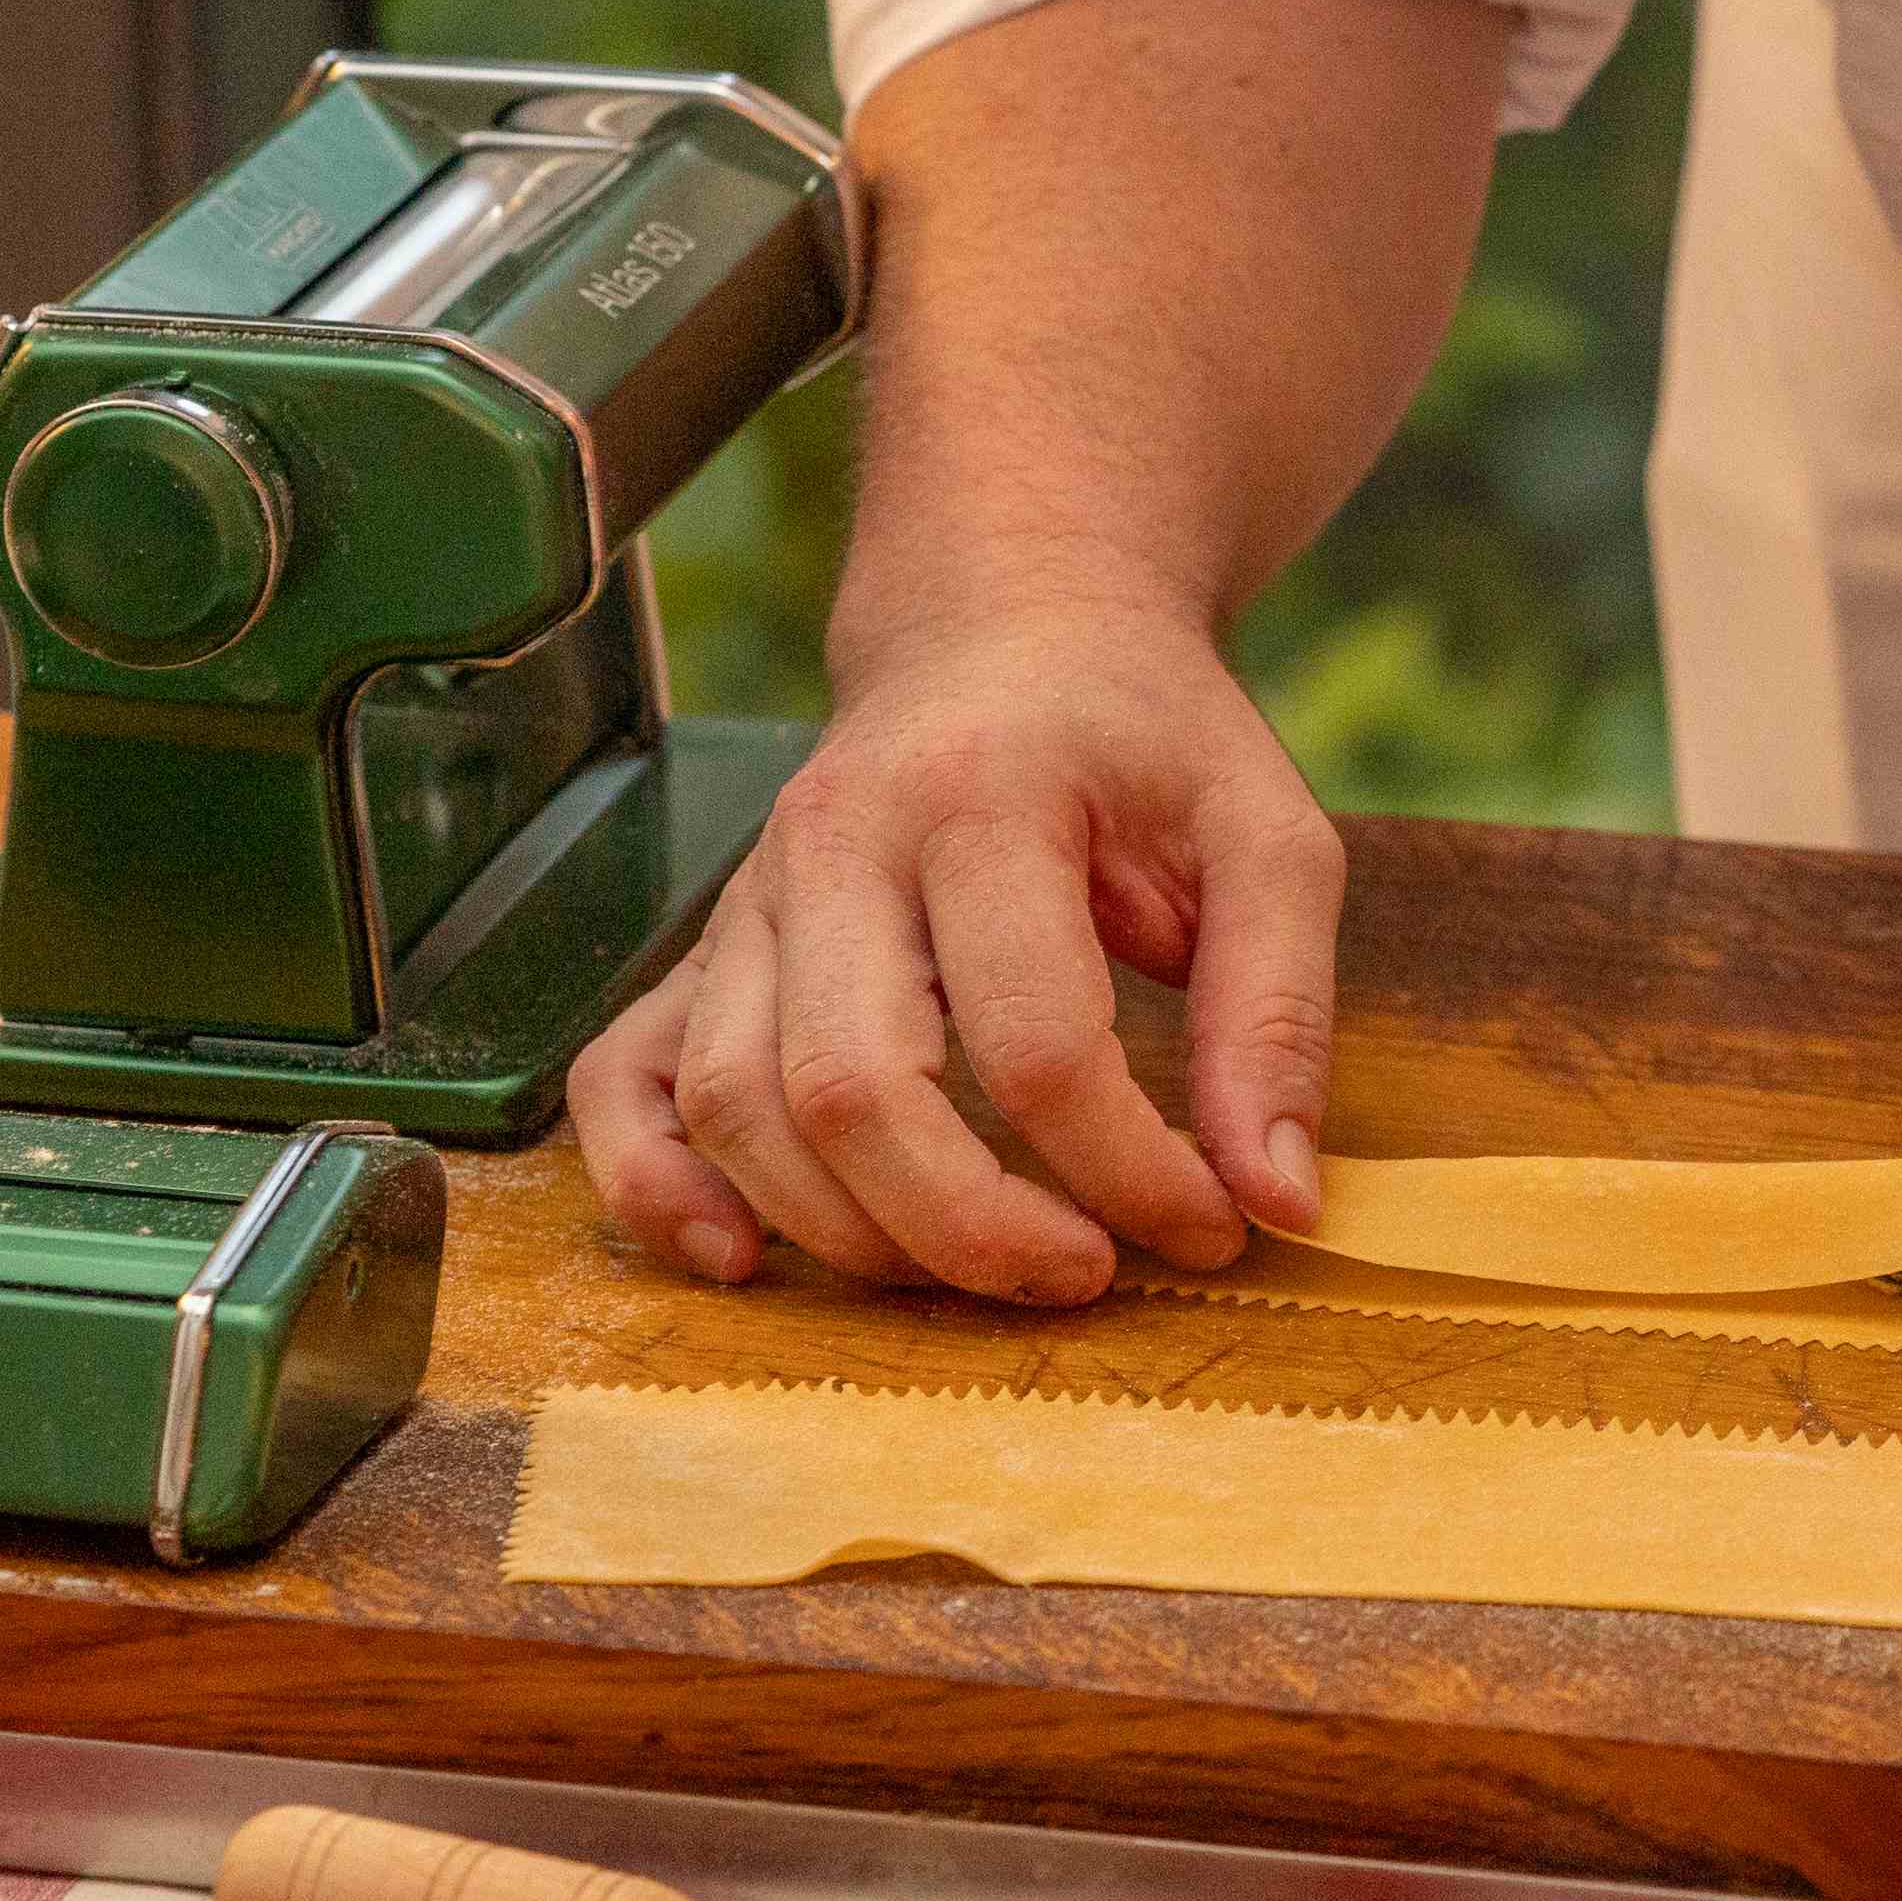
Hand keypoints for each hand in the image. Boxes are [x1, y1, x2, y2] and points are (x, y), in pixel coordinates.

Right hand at [566, 592, 1340, 1299]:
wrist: (1006, 625)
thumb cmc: (1145, 741)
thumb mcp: (1265, 839)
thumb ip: (1278, 1014)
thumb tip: (1276, 1199)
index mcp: (984, 797)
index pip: (1035, 1038)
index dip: (1126, 1169)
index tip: (1213, 1223)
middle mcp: (835, 841)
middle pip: (853, 1087)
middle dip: (972, 1227)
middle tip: (1085, 1275)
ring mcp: (750, 896)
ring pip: (738, 1104)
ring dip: (851, 1233)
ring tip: (978, 1273)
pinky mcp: (707, 945)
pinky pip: (623, 1078)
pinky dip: (656, 1186)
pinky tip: (744, 1260)